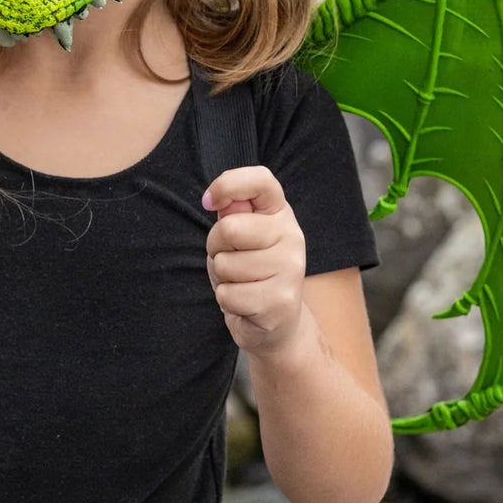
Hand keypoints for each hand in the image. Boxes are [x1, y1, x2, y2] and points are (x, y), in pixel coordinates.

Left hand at [202, 166, 306, 358]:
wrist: (277, 322)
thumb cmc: (250, 271)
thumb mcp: (241, 236)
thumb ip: (233, 213)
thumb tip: (219, 198)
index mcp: (280, 213)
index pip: (261, 180)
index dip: (227, 185)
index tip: (209, 202)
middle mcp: (293, 237)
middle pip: (229, 229)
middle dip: (216, 247)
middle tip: (231, 259)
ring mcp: (290, 270)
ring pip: (225, 265)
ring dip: (222, 278)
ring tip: (241, 283)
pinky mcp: (280, 302)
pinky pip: (228, 295)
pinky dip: (227, 301)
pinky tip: (245, 303)